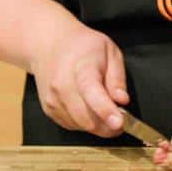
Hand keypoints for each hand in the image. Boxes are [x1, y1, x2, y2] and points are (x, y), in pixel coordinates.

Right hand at [29, 18, 128, 136]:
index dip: (106, 110)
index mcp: (82, 68)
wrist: (51, 44)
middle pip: (87, 118)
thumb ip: (117, 78)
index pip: (92, 93)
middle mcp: (63, 86)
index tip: (119, 123)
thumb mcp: (110, 51)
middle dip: (109, 125)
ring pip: (81, 126)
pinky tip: (88, 106)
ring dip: (97, 124)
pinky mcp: (49, 110)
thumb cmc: (83, 46)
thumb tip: (122, 100)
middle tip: (121, 116)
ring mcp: (53, 99)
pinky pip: (71, 126)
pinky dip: (84, 122)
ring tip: (103, 106)